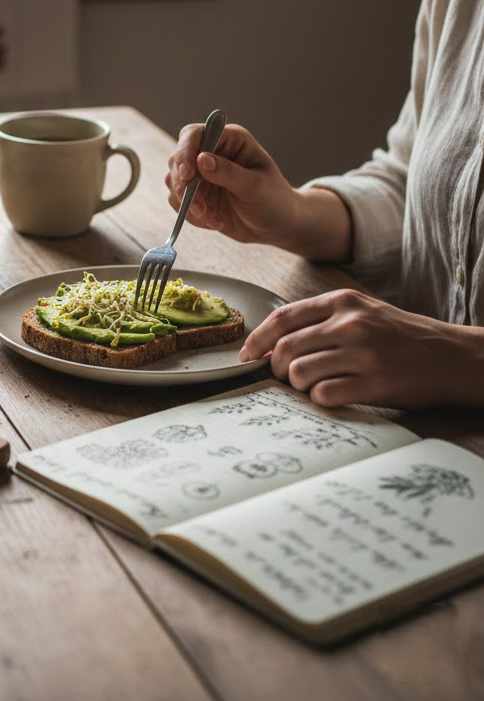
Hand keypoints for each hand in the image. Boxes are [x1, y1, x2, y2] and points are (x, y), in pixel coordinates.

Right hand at [164, 122, 298, 244]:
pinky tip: (215, 220)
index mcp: (229, 140)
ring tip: (213, 217)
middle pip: (178, 159)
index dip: (185, 152)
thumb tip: (201, 159)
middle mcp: (211, 152)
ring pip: (173, 181)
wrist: (276, 226)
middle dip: (184, 186)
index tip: (187, 176)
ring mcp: (200, 174)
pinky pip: (178, 201)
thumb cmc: (274, 200)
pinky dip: (191, 214)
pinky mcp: (195, 193)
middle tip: (201, 208)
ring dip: (188, 203)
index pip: (194, 135)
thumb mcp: (256, 186)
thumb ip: (229, 172)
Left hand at [239, 288, 483, 408]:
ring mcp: (362, 353)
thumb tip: (271, 343)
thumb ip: (321, 321)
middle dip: (274, 368)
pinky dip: (319, 399)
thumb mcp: (362, 312)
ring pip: (298, 372)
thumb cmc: (401, 337)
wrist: (454, 357)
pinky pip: (323, 394)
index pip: (282, 318)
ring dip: (297, 385)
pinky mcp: (374, 382)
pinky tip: (333, 395)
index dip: (256, 339)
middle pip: (284, 348)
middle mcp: (350, 323)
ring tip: (312, 386)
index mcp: (342, 302)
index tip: (246, 356)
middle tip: (283, 377)